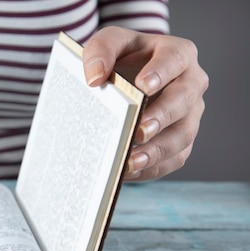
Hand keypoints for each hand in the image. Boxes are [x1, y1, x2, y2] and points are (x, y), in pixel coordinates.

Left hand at [82, 26, 208, 180]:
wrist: (123, 78)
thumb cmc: (119, 58)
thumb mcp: (107, 44)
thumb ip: (100, 50)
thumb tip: (95, 77)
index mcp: (176, 54)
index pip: (175, 59)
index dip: (162, 72)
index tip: (143, 86)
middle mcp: (190, 84)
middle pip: (184, 101)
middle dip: (162, 117)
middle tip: (139, 131)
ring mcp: (189, 114)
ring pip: (183, 135)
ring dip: (158, 151)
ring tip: (131, 161)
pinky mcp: (181, 140)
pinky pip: (174, 158)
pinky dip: (153, 168)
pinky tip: (129, 172)